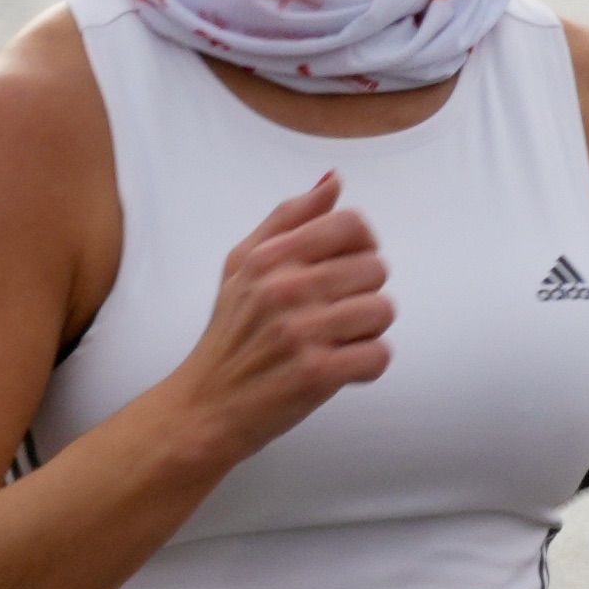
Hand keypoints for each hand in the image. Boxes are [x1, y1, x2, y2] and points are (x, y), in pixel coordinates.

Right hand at [179, 170, 392, 462]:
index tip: (347, 270)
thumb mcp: (242, 265)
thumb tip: (334, 181)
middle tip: (333, 315)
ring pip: (383, 310)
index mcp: (269, 257)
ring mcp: (301, 331)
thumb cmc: (230, 334)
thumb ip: (289, 218)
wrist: (205, 407)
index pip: (352, 226)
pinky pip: (379, 355)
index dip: (363, 247)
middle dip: (363, 293)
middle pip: (375, 268)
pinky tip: (341, 368)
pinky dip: (367, 366)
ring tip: (337, 342)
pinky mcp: (317, 374)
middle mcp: (284, 288)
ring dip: (368, 331)